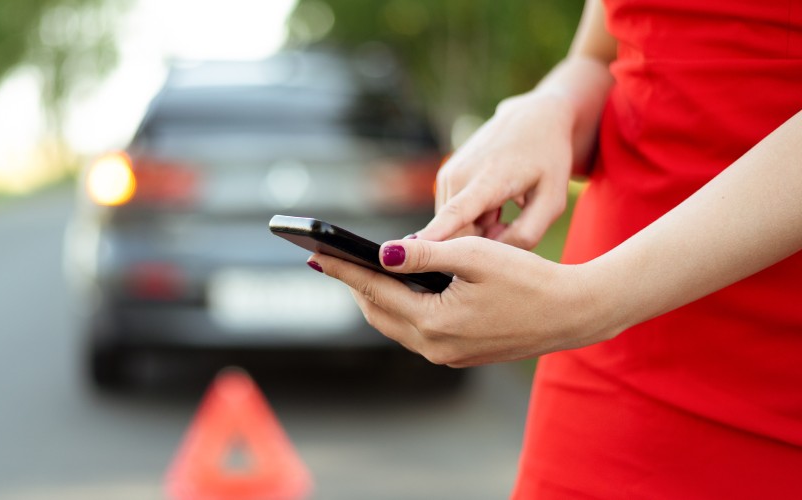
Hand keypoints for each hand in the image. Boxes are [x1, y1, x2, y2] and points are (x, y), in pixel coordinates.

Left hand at [308, 237, 616, 366]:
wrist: (573, 313)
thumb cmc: (529, 278)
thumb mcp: (475, 255)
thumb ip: (425, 255)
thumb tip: (381, 253)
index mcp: (434, 322)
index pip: (374, 290)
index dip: (342, 269)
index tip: (315, 253)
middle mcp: (435, 346)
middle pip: (377, 311)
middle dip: (353, 284)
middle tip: (329, 259)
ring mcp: (447, 354)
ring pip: (394, 323)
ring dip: (375, 297)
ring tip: (356, 271)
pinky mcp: (460, 354)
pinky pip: (416, 330)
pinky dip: (400, 307)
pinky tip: (397, 288)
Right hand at [417, 92, 576, 248]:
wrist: (532, 118)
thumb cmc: (547, 160)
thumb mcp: (553, 200)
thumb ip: (528, 234)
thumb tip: (494, 253)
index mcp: (489, 179)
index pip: (457, 212)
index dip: (436, 233)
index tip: (411, 249)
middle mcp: (459, 175)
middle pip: (458, 233)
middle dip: (483, 241)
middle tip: (512, 224)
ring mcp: (447, 175)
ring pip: (454, 226)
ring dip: (479, 228)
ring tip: (504, 206)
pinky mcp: (444, 177)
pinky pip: (453, 215)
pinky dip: (472, 217)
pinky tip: (493, 201)